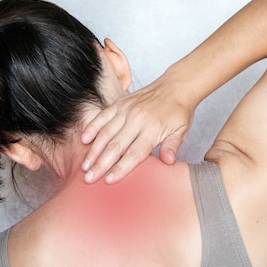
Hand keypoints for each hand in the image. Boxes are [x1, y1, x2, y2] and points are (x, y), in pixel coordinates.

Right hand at [80, 78, 194, 183]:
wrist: (175, 86)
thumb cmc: (178, 112)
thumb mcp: (181, 131)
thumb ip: (172, 146)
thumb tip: (168, 161)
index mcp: (153, 129)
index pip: (134, 153)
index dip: (120, 168)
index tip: (109, 180)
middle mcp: (137, 119)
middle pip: (115, 146)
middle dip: (100, 164)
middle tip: (89, 178)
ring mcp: (126, 110)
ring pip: (105, 133)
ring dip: (93, 150)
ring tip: (84, 166)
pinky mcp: (120, 103)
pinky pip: (102, 116)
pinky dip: (92, 128)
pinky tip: (84, 140)